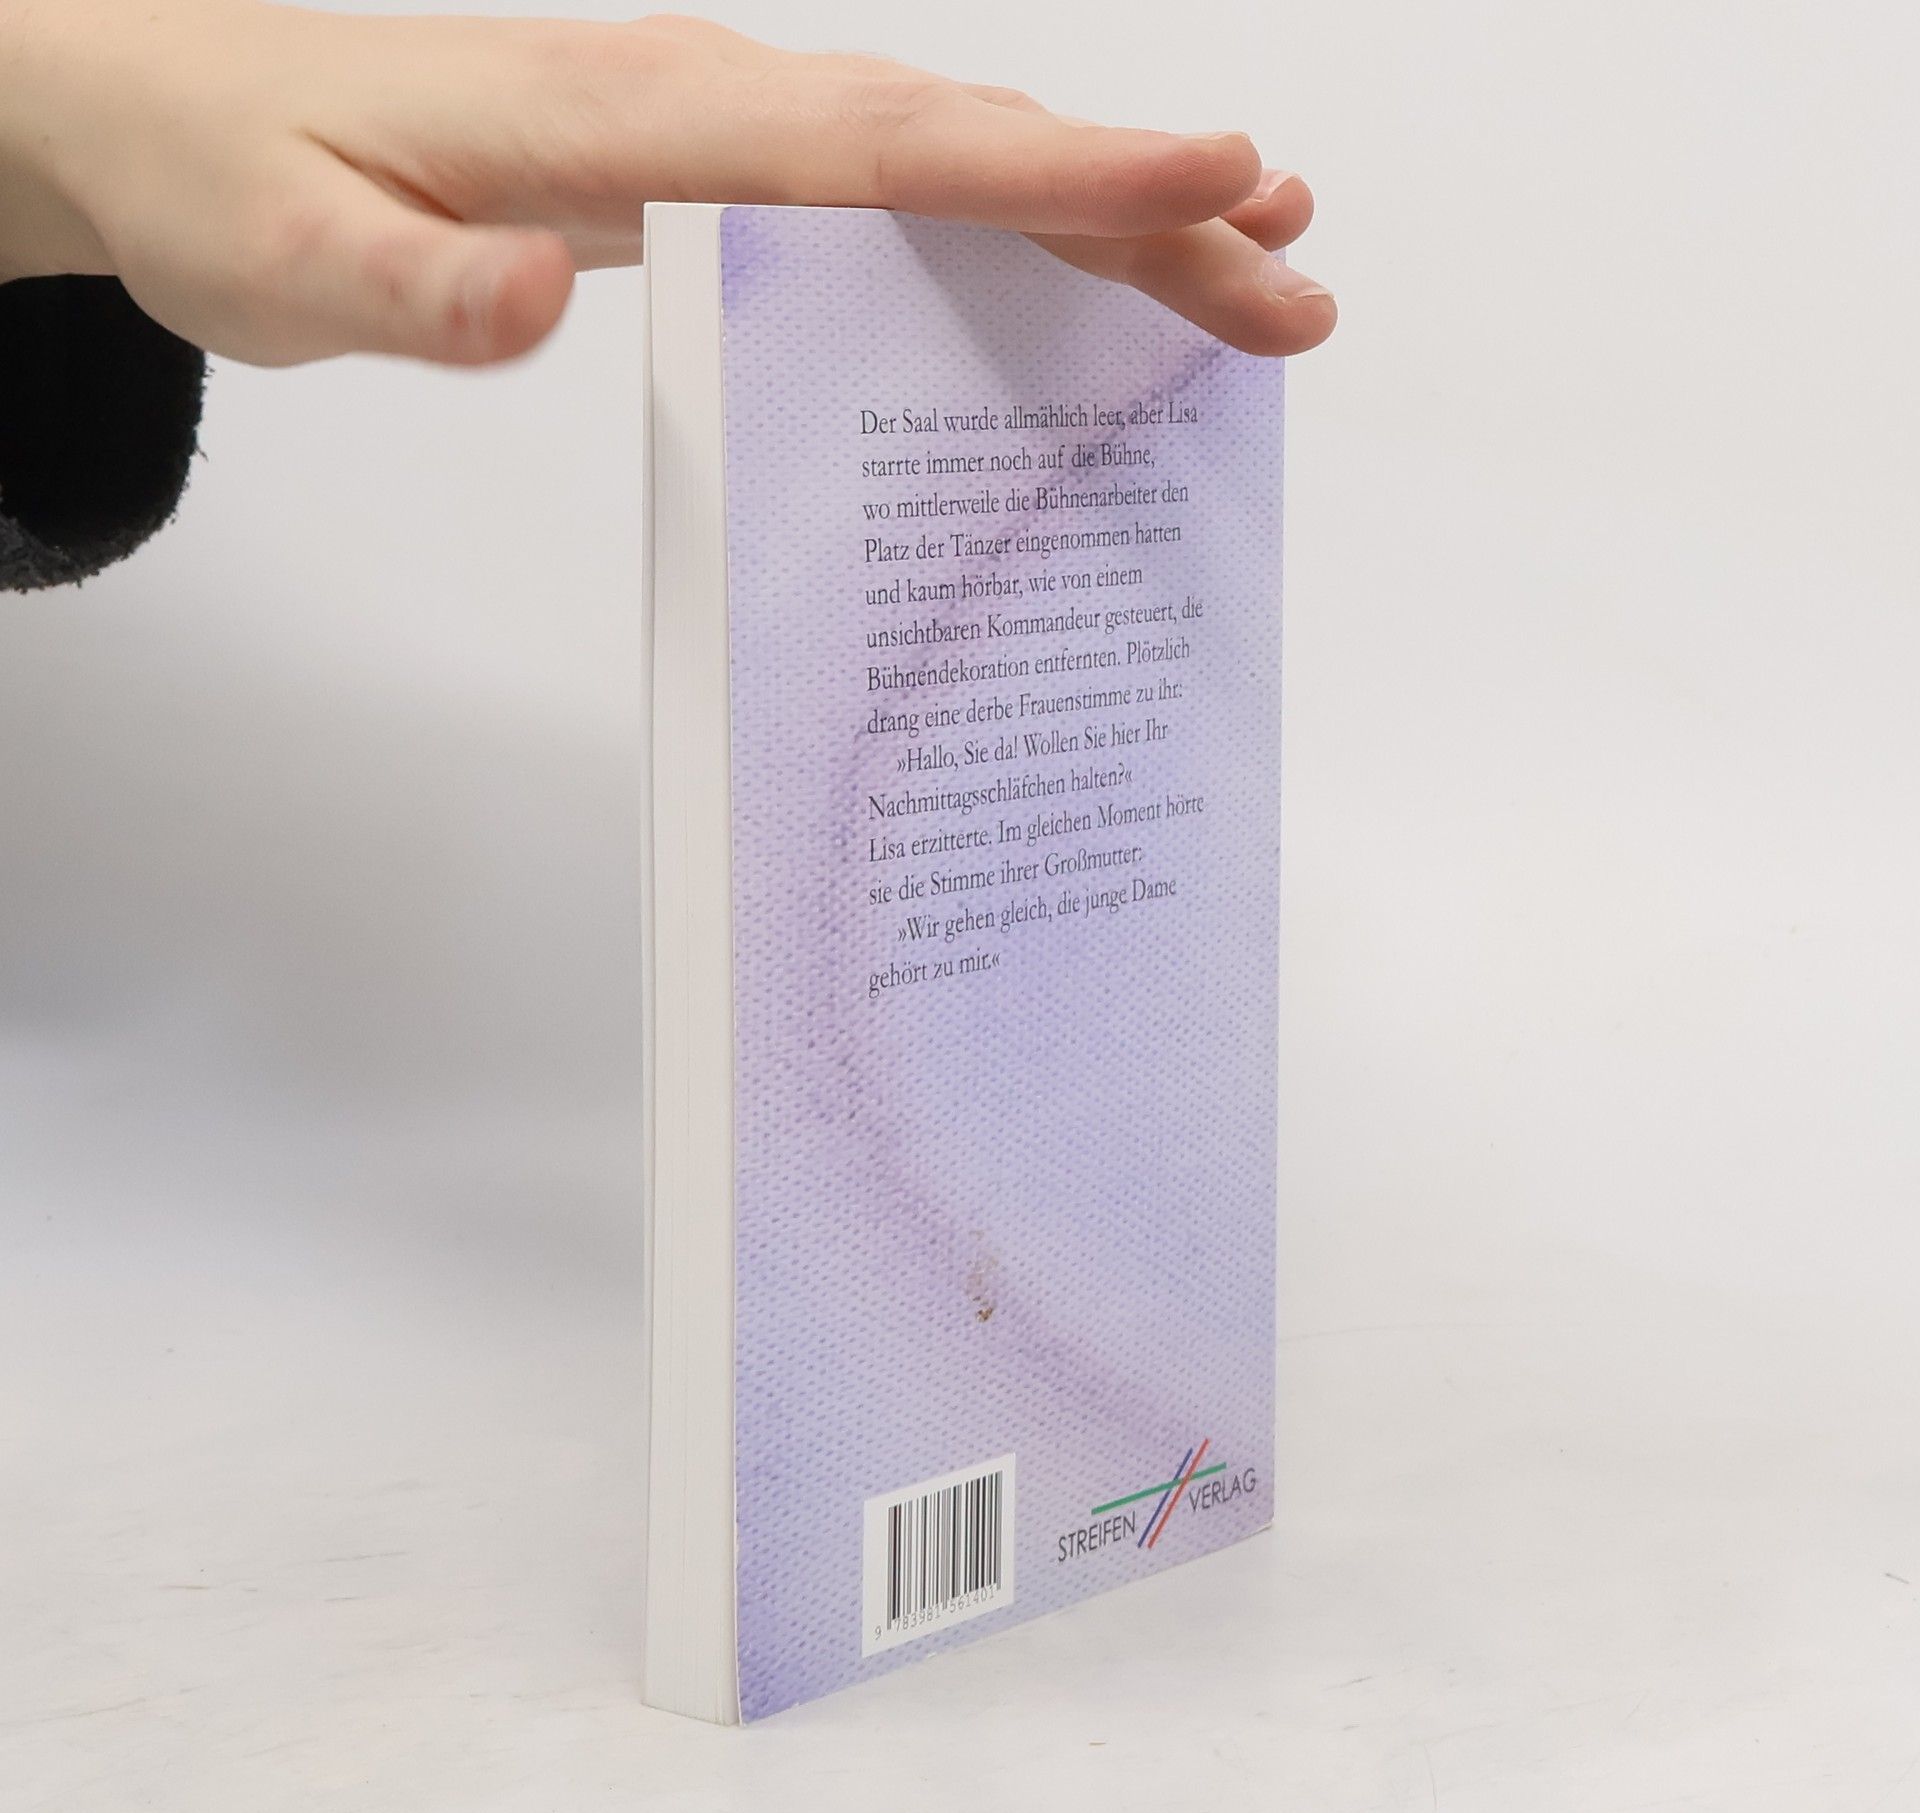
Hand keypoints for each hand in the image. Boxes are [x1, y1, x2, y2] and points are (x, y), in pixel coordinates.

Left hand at [0, 3, 1334, 366]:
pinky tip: (1081, 279)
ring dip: (1109, 226)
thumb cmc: (234, 173)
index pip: (879, 144)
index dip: (1050, 169)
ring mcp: (723, 134)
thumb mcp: (283, 249)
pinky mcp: (717, 179)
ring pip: (954, 171)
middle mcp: (708, 100)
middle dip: (1140, 215)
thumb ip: (409, 284)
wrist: (177, 113)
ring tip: (1252, 280)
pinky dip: (1011, 235)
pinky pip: (899, 204)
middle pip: (964, 152)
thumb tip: (540, 293)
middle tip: (1294, 283)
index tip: (1209, 183)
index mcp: (637, 116)